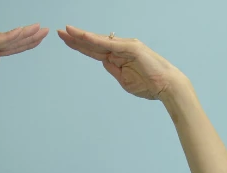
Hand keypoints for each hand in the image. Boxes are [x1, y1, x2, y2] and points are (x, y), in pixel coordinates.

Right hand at [0, 24, 48, 86]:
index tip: (37, 40)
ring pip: (7, 38)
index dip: (23, 44)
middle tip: (46, 30)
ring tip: (40, 30)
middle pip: (11, 41)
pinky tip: (23, 32)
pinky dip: (11, 36)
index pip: (8, 47)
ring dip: (25, 34)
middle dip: (30, 37)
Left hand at [57, 26, 188, 100]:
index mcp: (119, 56)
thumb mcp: (125, 80)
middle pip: (93, 43)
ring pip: (99, 41)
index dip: (80, 46)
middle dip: (76, 38)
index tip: (66, 41)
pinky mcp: (131, 48)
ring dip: (83, 36)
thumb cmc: (150, 85)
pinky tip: (84, 37)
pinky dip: (96, 40)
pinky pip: (109, 44)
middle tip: (60, 32)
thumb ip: (114, 70)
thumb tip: (104, 63)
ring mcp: (126, 46)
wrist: (167, 87)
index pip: (95, 50)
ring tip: (67, 31)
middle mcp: (121, 48)